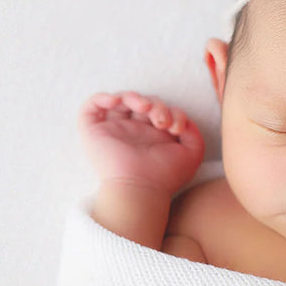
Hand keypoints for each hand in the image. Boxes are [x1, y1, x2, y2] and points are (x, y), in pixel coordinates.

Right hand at [79, 91, 204, 195]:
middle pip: (144, 104)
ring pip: (120, 101)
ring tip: (145, 108)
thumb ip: (193, 133)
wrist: (141, 188)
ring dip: (135, 97)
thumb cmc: (166, 176)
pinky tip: (116, 102)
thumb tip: (183, 120)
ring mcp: (114, 131)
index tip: (177, 127)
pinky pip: (92, 107)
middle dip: (157, 105)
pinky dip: (102, 98)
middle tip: (162, 121)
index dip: (173, 112)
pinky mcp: (94, 132)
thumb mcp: (192, 153)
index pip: (163, 112)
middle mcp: (134, 133)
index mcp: (155, 137)